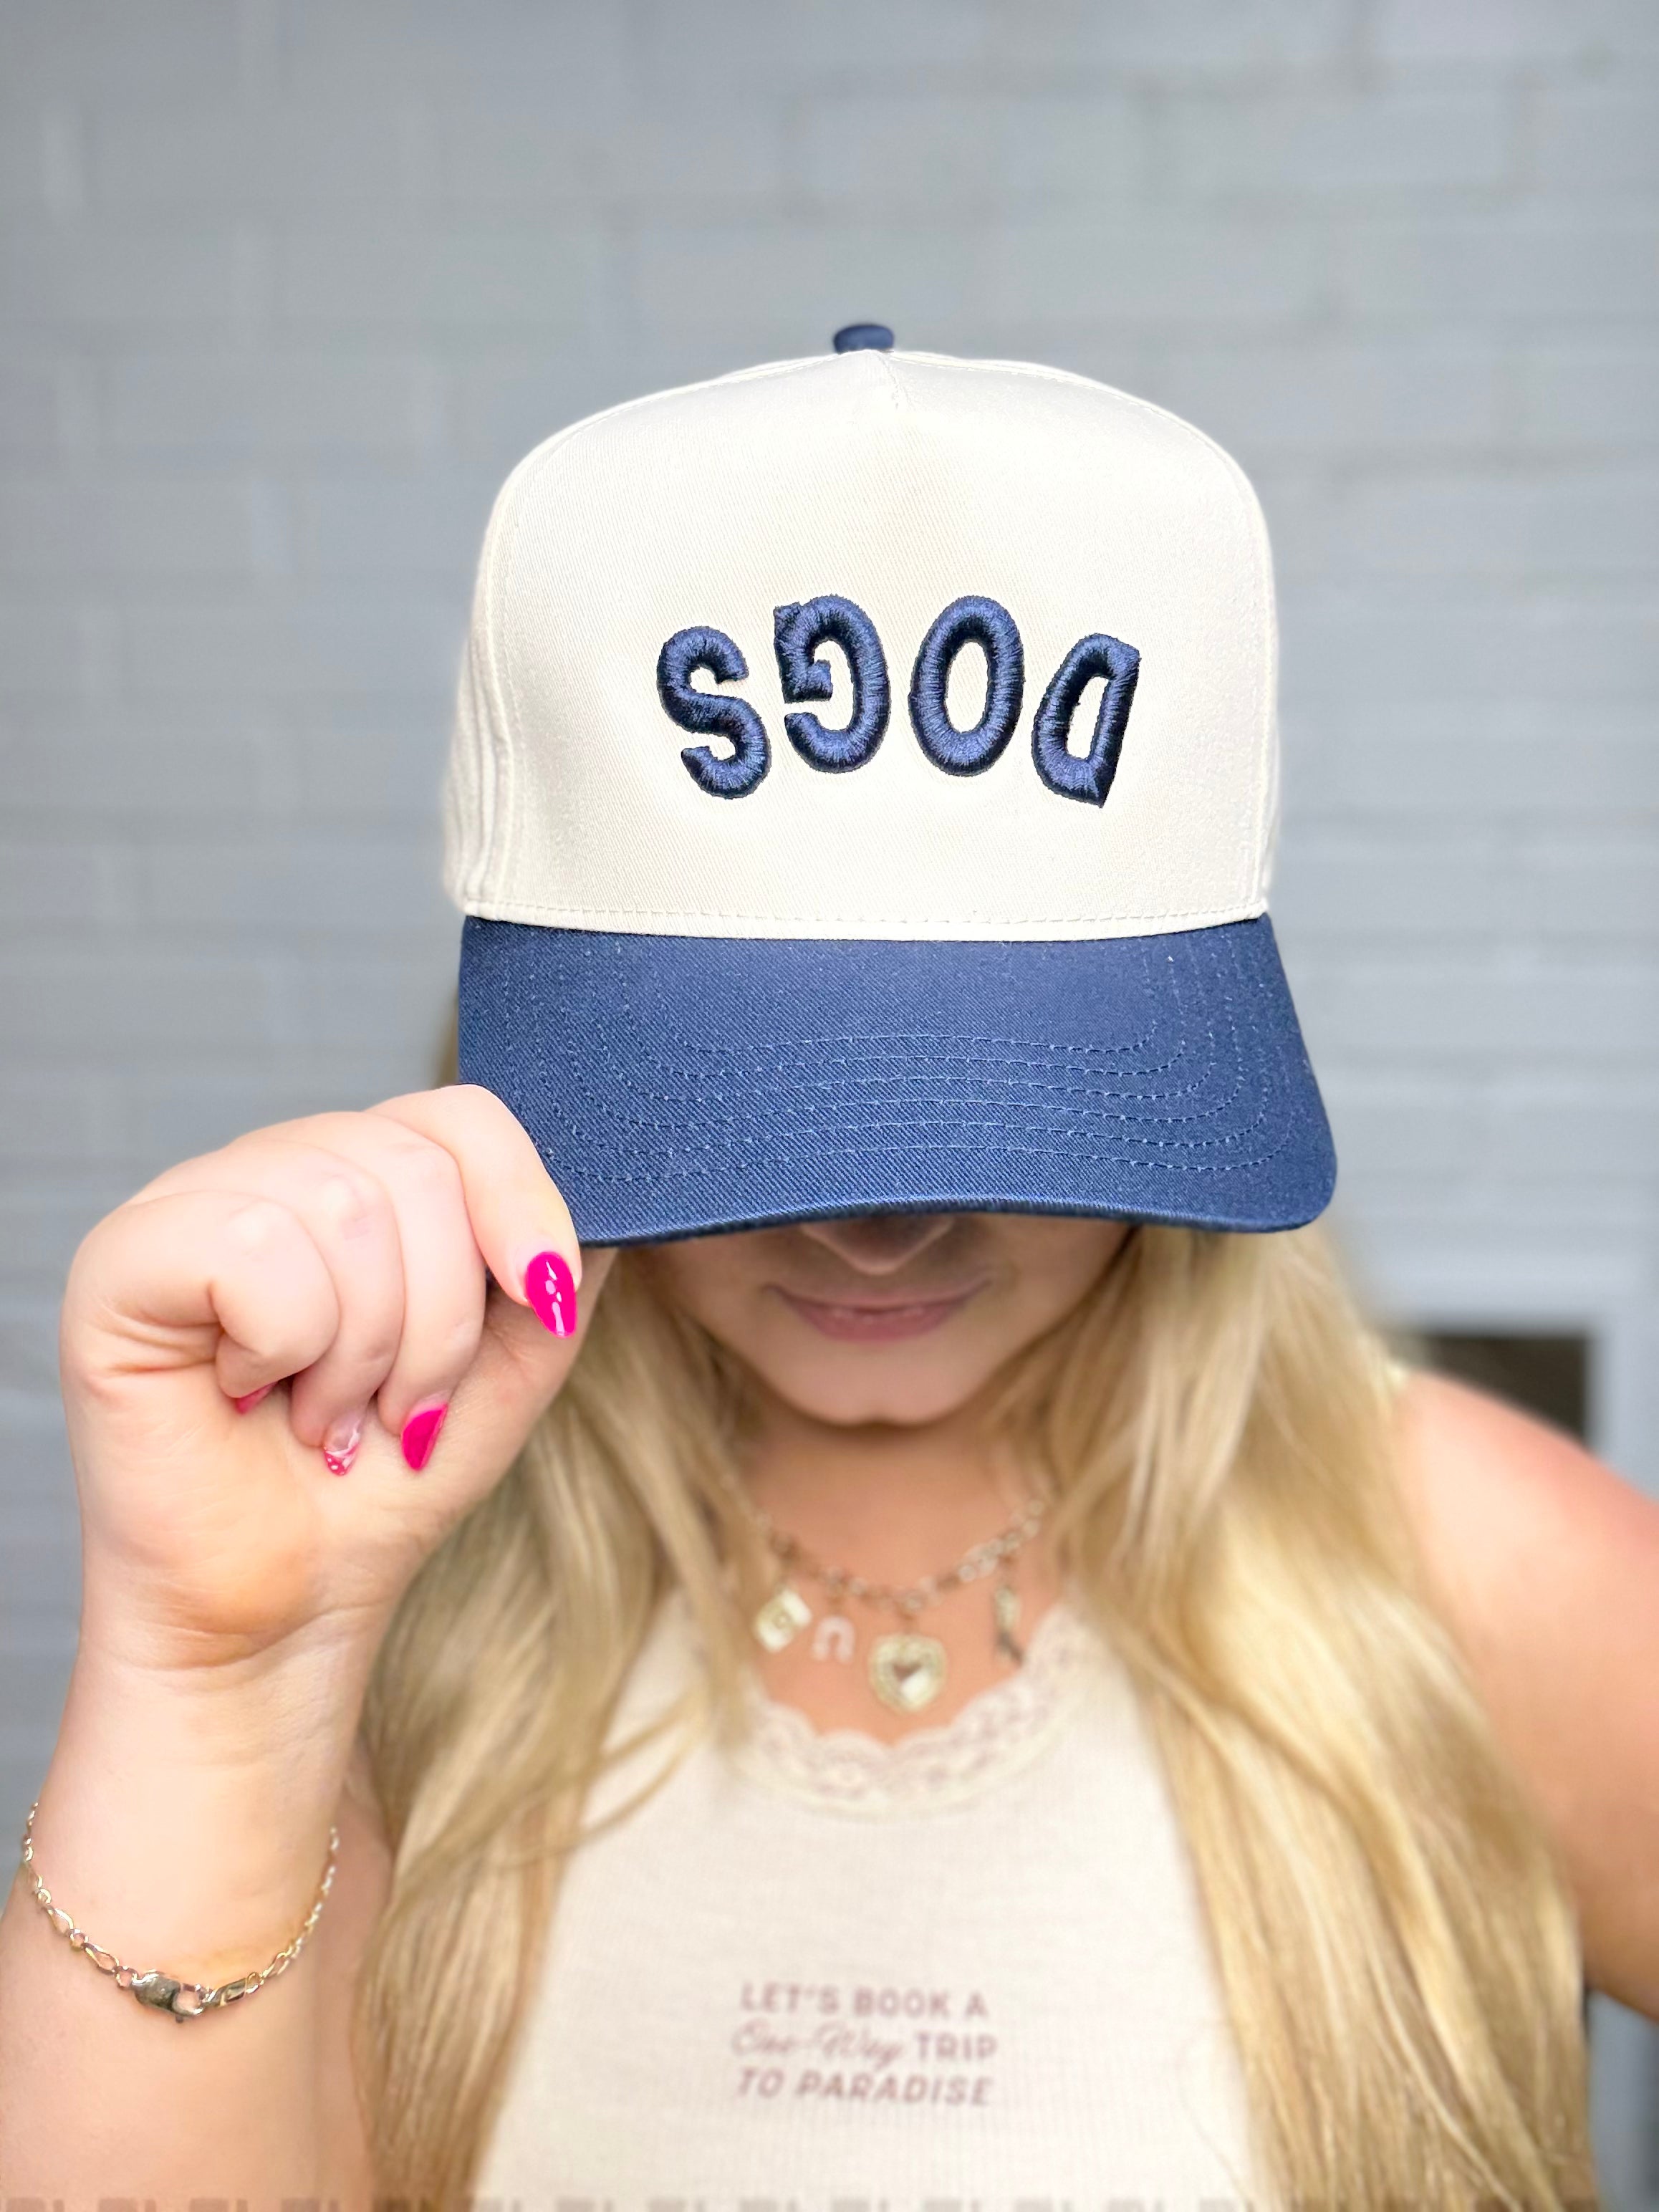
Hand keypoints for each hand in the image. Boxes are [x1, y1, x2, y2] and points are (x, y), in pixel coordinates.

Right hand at [58, 1083, 611, 1671]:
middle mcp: (269, 1167)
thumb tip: (614, 1184)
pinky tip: (252, 1394)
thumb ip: (560, 1260)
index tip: (539, 1300)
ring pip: (340, 1205)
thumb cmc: (388, 1480)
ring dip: (364, 1350)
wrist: (287, 1607)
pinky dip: (285, 1343)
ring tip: (328, 1415)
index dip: (520, 1201)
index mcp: (357, 1173)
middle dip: (440, 1319)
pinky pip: (253, 1245)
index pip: (460, 1114)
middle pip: (411, 1163)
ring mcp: (187, 1203)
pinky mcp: (123, 1258)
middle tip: (397, 1407)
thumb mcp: (514, 1358)